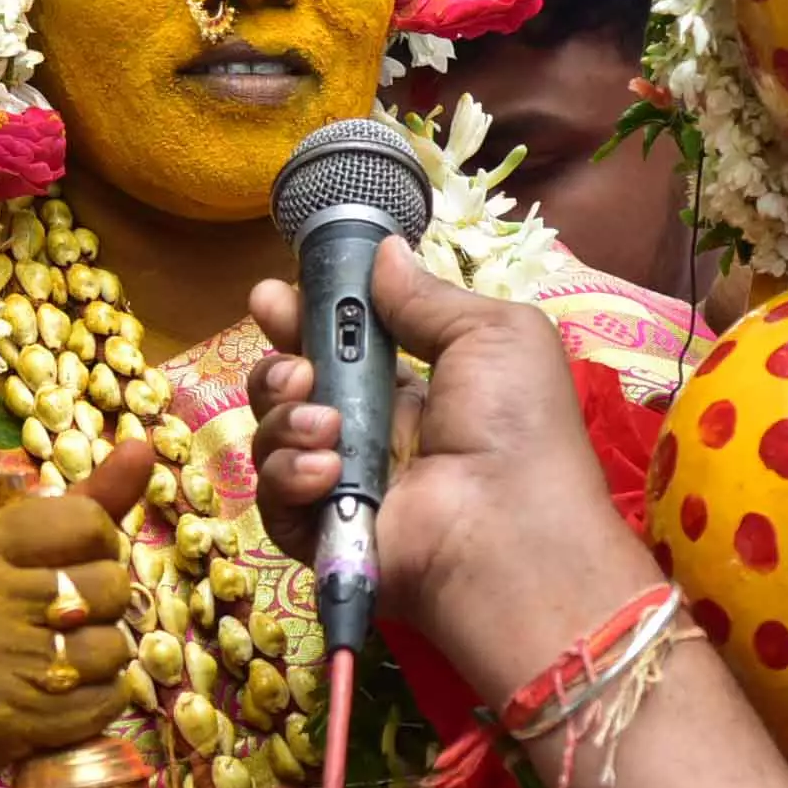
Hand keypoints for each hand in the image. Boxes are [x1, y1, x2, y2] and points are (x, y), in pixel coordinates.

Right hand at [0, 440, 150, 787]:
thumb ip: (79, 503)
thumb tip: (145, 447)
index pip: (89, 522)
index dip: (98, 547)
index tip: (71, 566)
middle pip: (112, 585)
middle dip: (103, 607)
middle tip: (63, 622)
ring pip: (117, 648)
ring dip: (102, 660)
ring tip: (59, 663)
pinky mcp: (12, 719)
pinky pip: (106, 701)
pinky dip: (96, 703)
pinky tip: (60, 698)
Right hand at [246, 239, 654, 696]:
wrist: (510, 529)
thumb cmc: (515, 424)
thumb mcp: (493, 335)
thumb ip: (428, 298)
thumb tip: (385, 252)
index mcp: (416, 388)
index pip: (340, 347)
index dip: (302, 318)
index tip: (272, 296)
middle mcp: (373, 436)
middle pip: (292, 388)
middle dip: (277, 364)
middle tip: (295, 364)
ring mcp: (344, 488)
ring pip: (273, 437)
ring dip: (285, 418)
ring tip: (324, 424)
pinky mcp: (321, 535)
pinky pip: (273, 498)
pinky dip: (289, 475)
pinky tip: (328, 471)